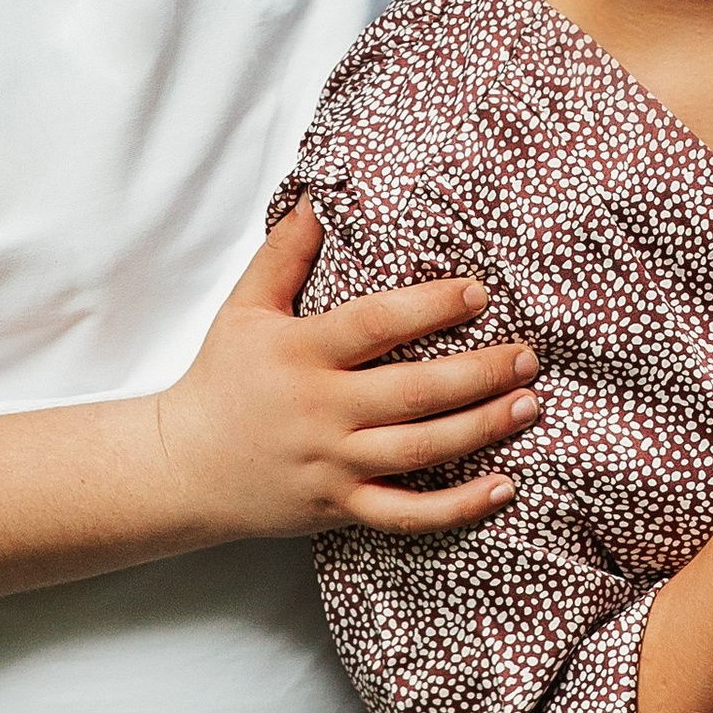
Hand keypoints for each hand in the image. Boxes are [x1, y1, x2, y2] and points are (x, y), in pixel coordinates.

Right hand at [156, 200, 539, 538]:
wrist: (183, 467)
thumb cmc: (222, 379)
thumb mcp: (244, 308)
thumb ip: (284, 253)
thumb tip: (320, 197)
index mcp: (300, 353)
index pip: (376, 324)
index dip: (431, 307)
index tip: (480, 294)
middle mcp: (320, 409)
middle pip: (413, 393)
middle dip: (479, 374)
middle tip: (527, 356)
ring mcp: (333, 464)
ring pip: (420, 452)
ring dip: (482, 429)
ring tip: (529, 404)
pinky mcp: (340, 508)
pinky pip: (407, 515)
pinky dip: (458, 508)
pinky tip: (504, 488)